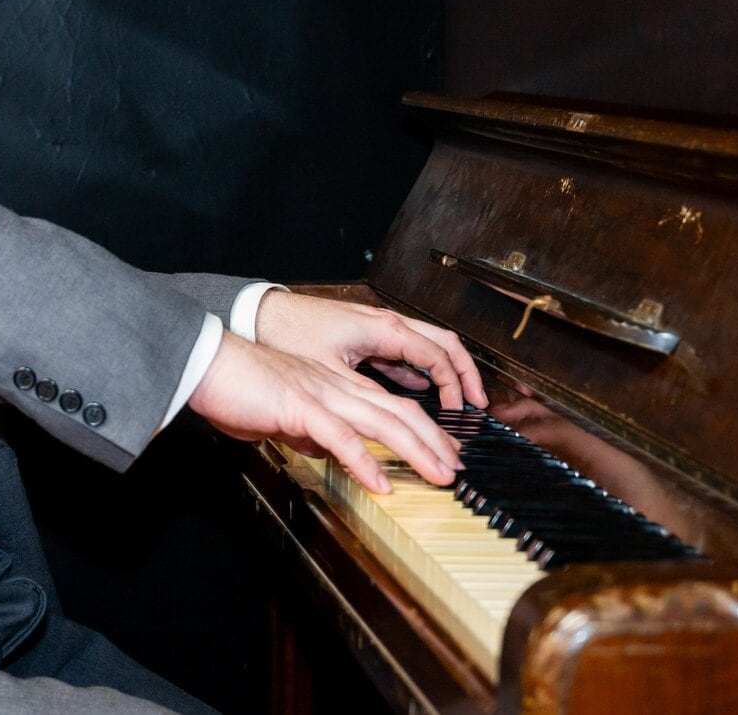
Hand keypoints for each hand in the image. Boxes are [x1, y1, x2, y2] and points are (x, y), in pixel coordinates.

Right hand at [187, 333, 462, 493]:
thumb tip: (323, 448)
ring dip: (418, 451)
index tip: (442, 452)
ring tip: (440, 475)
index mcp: (333, 386)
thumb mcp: (281, 414)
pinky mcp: (301, 407)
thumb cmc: (236, 387)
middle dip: (435, 441)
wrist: (206, 363)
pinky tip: (382, 485)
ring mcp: (322, 394)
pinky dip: (365, 463)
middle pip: (401, 412)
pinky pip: (341, 437)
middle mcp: (336, 386)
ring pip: (384, 422)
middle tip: (457, 467)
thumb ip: (306, 429)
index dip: (423, 429)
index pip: (391, 405)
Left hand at [253, 291, 486, 411]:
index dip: (455, 385)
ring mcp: (376, 326)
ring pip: (426, 345)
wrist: (260, 314)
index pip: (437, 355)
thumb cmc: (288, 334)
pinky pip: (404, 351)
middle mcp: (385, 323)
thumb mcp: (327, 373)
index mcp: (383, 328)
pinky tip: (418, 392)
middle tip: (477, 405)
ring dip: (444, 372)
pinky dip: (419, 370)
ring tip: (455, 403)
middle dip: (464, 373)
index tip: (461, 412)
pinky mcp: (364, 334)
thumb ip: (364, 395)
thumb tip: (391, 423)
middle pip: (443, 344)